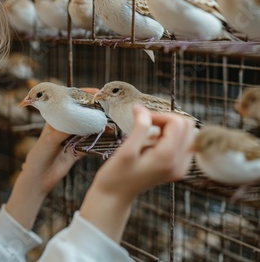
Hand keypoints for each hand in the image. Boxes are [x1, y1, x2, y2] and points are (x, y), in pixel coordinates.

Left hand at [5, 87, 97, 229]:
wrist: (39, 177)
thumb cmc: (39, 154)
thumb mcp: (50, 139)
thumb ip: (63, 129)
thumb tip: (79, 121)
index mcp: (56, 119)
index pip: (69, 103)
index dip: (82, 96)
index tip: (95, 92)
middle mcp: (65, 127)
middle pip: (81, 115)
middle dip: (94, 111)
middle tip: (107, 108)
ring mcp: (72, 139)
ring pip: (88, 129)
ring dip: (98, 127)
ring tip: (110, 123)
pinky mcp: (78, 151)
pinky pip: (90, 144)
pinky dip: (99, 141)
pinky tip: (109, 138)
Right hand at [80, 105, 193, 241]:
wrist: (115, 196)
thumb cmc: (116, 175)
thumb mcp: (126, 150)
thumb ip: (139, 128)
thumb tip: (141, 108)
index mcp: (168, 157)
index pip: (178, 123)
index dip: (159, 115)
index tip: (141, 119)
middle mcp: (180, 163)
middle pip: (187, 125)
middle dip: (166, 119)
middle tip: (145, 124)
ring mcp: (180, 167)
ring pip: (186, 133)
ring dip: (168, 127)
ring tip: (148, 134)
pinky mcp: (177, 168)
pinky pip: (182, 143)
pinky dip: (169, 137)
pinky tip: (152, 143)